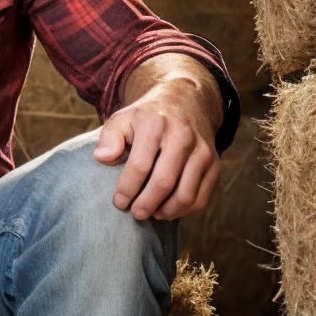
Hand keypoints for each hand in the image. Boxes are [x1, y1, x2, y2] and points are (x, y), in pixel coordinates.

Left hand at [92, 78, 220, 220]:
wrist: (185, 102)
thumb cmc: (147, 117)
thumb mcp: (123, 118)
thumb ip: (109, 138)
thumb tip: (101, 158)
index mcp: (156, 124)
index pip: (140, 166)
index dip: (127, 189)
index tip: (119, 202)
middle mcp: (182, 136)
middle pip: (163, 183)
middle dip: (146, 205)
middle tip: (135, 213)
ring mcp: (202, 151)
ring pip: (185, 195)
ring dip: (166, 212)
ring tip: (151, 213)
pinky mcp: (214, 164)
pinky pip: (200, 197)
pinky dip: (183, 210)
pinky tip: (168, 210)